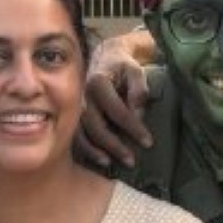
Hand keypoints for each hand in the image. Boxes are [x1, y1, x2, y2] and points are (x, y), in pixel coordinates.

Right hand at [74, 33, 154, 168]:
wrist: (104, 58)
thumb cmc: (122, 66)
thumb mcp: (135, 70)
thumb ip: (138, 89)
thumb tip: (138, 114)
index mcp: (98, 83)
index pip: (117, 110)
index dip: (133, 128)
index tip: (148, 142)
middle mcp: (83, 96)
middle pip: (97, 126)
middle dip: (114, 145)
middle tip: (132, 160)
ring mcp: (75, 107)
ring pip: (81, 133)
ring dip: (95, 151)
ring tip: (110, 164)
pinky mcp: (74, 115)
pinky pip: (75, 136)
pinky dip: (85, 149)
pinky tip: (98, 160)